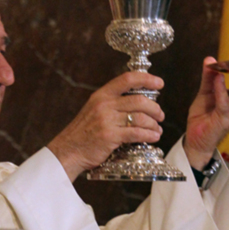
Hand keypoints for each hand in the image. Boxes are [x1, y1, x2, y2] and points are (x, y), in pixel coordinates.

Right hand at [48, 71, 165, 180]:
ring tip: (157, 129)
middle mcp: (104, 105)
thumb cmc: (83, 133)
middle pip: (139, 100)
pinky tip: (153, 137)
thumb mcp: (93, 110)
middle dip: (155, 108)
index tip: (159, 83)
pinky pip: (136, 133)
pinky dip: (149, 135)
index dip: (147, 78)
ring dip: (153, 124)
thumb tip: (137, 102)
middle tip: (160, 115)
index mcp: (101, 95)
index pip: (128, 79)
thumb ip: (112, 104)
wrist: (68, 151)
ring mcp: (107, 121)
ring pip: (140, 117)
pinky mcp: (110, 136)